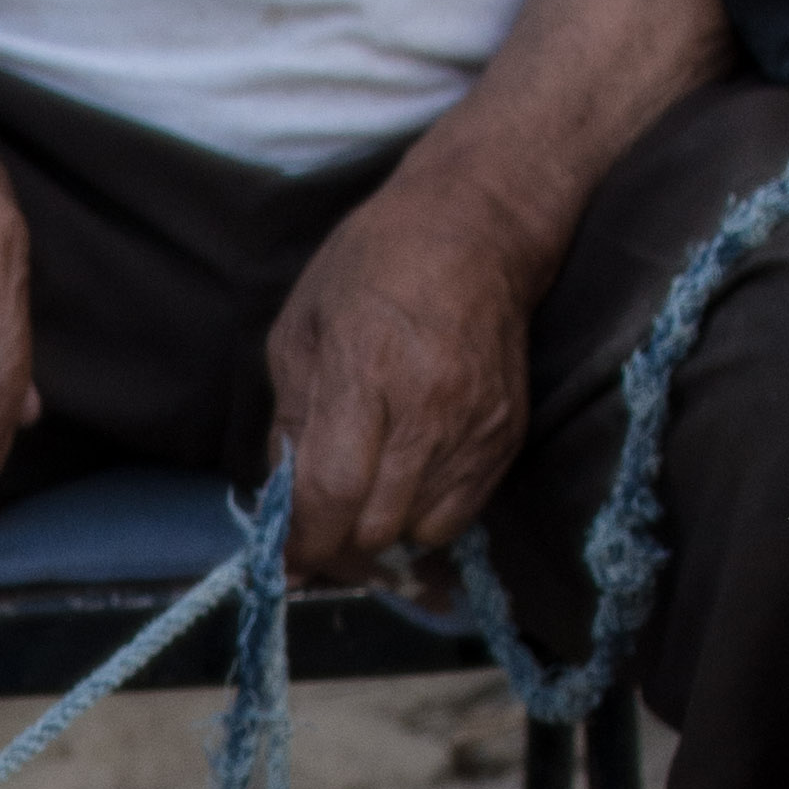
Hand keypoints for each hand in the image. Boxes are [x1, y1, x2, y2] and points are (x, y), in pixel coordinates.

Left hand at [261, 163, 540, 580]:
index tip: (284, 558)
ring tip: (363, 493)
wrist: (476, 231)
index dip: (303, 540)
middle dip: (337, 540)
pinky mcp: (507, 437)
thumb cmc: (372, 268)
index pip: (333, 492)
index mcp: (365, 372)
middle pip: (376, 527)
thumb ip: (290, 421)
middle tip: (317, 527)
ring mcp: (476, 427)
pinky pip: (460, 513)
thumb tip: (281, 500)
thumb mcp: (301, 330)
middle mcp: (429, 409)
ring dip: (382, 528)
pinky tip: (405, 475)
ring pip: (420, 532)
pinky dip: (424, 512)